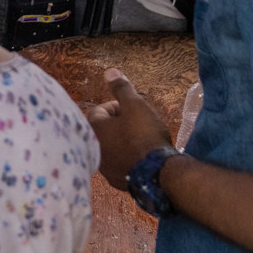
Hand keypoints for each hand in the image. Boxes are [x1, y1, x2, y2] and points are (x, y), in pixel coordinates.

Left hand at [83, 68, 174, 191]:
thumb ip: (122, 88)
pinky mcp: (116, 180)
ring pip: (111, 147)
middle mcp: (94, 149)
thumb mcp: (135, 106)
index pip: (98, 110)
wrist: (158, 172)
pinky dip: (127, 157)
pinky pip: (120, 163)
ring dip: (122, 140)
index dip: (116, 106)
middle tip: (138, 122)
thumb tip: (109, 71)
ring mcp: (104, 167)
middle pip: (104, 130)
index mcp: (94, 129)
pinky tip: (142, 156)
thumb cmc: (145, 134)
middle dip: (119, 123)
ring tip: (141, 138)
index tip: (132, 108)